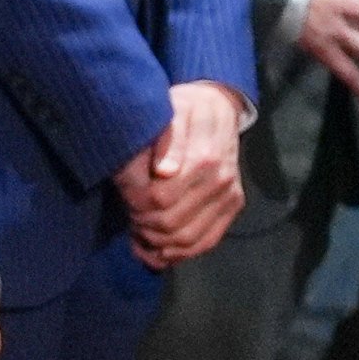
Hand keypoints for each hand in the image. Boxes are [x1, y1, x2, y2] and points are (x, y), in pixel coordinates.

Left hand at [113, 81, 246, 266]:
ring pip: (188, 239)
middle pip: (172, 223)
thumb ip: (169, 140)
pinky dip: (180, 253)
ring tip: (139, 233)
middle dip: (143, 225)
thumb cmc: (187, 107)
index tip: (125, 199)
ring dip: (158, 244)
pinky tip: (158, 251)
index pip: (161, 199)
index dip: (136, 205)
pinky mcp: (233, 206)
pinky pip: (207, 242)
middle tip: (130, 215)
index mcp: (204, 158)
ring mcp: (230, 196)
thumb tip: (165, 171)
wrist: (218, 106)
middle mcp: (221, 181)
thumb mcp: (173, 110)